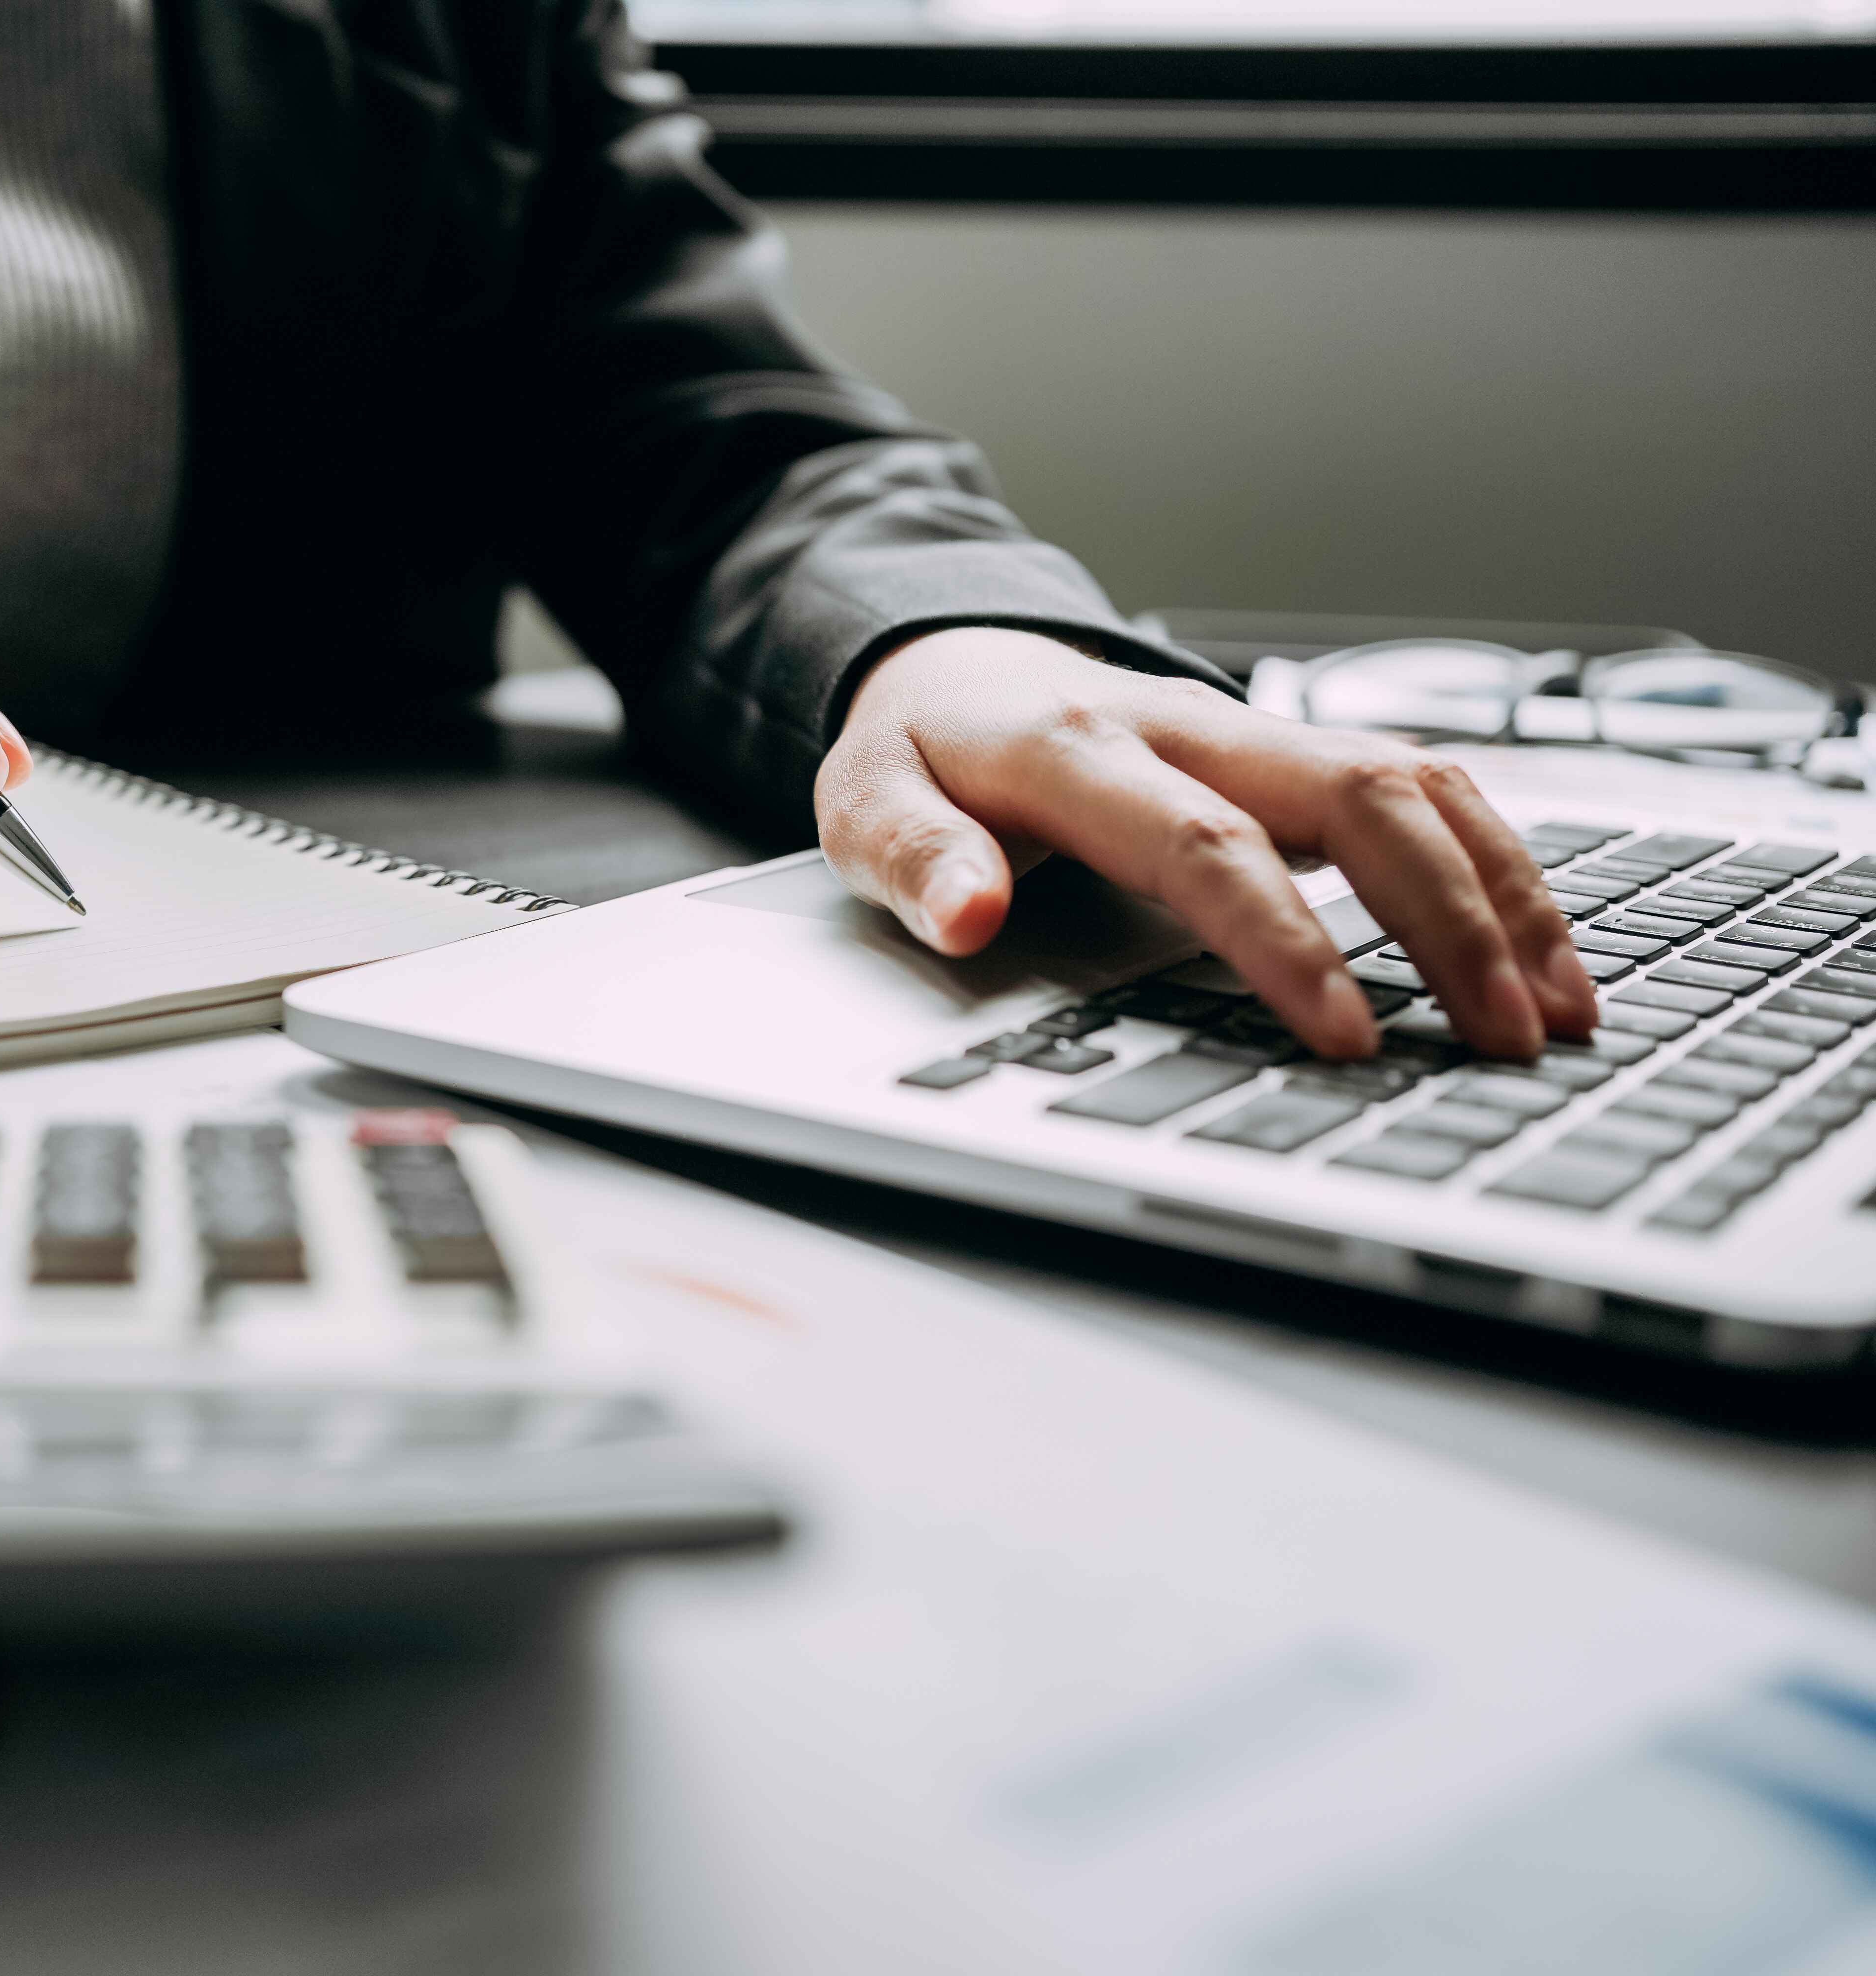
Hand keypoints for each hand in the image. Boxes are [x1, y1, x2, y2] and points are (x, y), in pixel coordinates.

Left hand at [814, 627, 1598, 1060]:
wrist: (949, 666)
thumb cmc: (918, 753)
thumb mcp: (865, 804)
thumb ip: (912, 858)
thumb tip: (967, 915)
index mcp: (1077, 748)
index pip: (1206, 847)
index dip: (1286, 940)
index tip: (1347, 1036)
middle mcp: (1188, 724)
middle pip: (1356, 796)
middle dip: (1446, 916)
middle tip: (1502, 1037)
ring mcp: (1255, 730)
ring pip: (1414, 781)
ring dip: (1500, 892)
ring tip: (1555, 1010)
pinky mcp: (1295, 750)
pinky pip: (1423, 786)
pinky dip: (1493, 864)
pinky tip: (1536, 950)